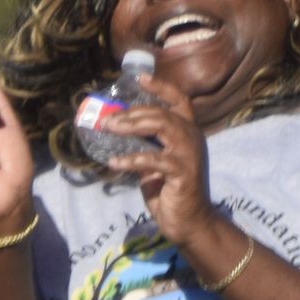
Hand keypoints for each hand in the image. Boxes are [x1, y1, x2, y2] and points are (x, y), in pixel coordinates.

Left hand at [106, 80, 217, 245]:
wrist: (189, 221)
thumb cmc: (169, 191)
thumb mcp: (154, 162)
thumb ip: (144, 145)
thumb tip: (116, 130)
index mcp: (187, 132)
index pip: (179, 100)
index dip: (160, 87)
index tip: (140, 77)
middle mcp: (191, 137)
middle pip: (161, 112)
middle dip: (131, 112)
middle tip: (107, 119)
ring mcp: (189, 153)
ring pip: (161, 126)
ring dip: (131, 125)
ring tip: (109, 129)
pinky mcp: (183, 172)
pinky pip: (153, 159)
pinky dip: (131, 159)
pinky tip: (114, 162)